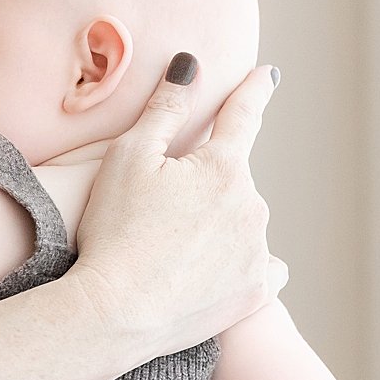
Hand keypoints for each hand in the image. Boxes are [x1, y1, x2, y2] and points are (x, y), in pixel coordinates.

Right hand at [69, 57, 284, 361]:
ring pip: (243, 222)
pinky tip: (212, 271)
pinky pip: (260, 266)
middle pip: (232, 179)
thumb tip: (191, 66)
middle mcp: (252, 205)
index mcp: (222, 167)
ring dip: (219, 223)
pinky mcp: (255, 292)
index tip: (265, 76)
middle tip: (159, 207)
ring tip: (170, 247)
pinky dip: (241, 262)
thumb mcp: (126, 158)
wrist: (116, 312)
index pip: (242, 116)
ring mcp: (258, 251)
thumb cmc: (114, 230)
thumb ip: (164, 108)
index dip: (252, 91)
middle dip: (206, 182)